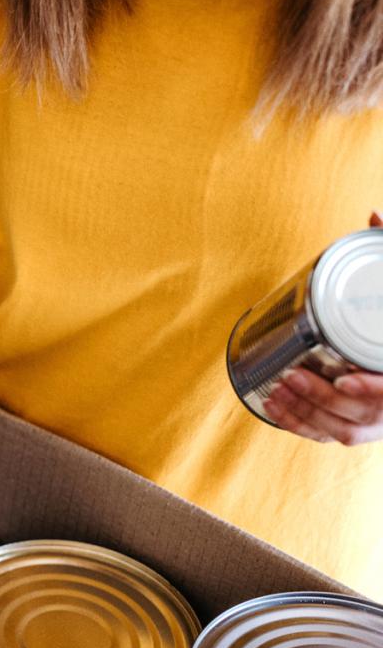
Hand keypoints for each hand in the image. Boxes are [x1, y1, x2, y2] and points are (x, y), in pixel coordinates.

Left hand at [262, 211, 382, 444]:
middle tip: (292, 378)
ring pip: (342, 429)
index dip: (374, 390)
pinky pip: (328, 434)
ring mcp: (380, 420)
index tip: (346, 380)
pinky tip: (275, 407)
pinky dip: (301, 424)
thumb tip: (373, 214)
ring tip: (277, 390)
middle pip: (363, 413)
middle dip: (323, 398)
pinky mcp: (359, 426)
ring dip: (306, 413)